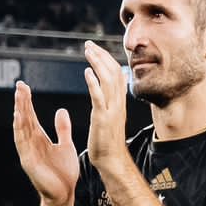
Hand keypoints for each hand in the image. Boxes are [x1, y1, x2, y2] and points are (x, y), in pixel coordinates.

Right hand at [11, 80, 78, 205]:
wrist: (65, 194)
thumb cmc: (64, 172)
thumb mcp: (66, 145)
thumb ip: (62, 129)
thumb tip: (61, 110)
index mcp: (39, 139)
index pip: (30, 116)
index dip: (27, 101)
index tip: (24, 86)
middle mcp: (31, 143)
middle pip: (24, 118)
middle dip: (21, 102)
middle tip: (19, 85)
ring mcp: (27, 152)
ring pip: (20, 128)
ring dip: (19, 112)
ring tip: (18, 97)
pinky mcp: (28, 162)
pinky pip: (22, 143)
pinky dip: (19, 130)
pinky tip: (19, 118)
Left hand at [80, 40, 131, 175]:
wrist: (112, 161)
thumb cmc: (108, 142)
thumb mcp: (111, 117)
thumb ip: (110, 102)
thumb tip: (108, 89)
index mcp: (119, 102)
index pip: (116, 73)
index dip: (106, 59)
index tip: (95, 49)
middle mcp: (118, 103)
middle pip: (113, 72)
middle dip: (101, 56)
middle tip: (88, 44)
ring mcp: (111, 111)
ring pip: (107, 81)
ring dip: (97, 64)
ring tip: (88, 51)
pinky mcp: (103, 119)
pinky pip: (99, 98)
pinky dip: (94, 84)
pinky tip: (87, 72)